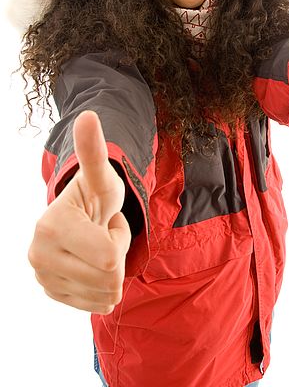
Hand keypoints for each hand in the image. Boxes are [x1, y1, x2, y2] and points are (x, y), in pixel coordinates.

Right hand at [28, 110, 130, 313]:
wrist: (79, 217)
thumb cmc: (94, 195)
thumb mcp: (100, 176)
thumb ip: (94, 151)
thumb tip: (87, 115)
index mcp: (51, 228)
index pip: (110, 258)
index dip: (118, 237)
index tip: (105, 220)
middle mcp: (39, 256)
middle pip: (110, 278)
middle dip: (117, 253)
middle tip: (103, 233)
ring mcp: (44, 278)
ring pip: (106, 295)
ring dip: (112, 270)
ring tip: (98, 246)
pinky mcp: (52, 293)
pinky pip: (98, 305)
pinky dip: (104, 287)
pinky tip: (92, 264)